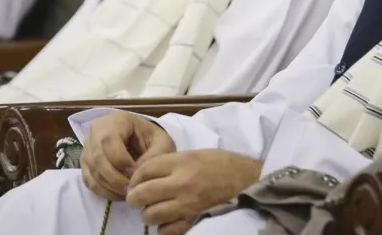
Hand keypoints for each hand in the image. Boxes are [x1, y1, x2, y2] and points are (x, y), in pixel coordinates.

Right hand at [79, 111, 175, 201]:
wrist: (145, 142)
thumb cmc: (153, 140)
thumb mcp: (162, 143)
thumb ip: (153, 156)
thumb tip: (135, 173)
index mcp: (117, 120)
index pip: (110, 141)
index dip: (122, 162)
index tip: (137, 174)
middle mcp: (97, 130)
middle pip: (98, 157)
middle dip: (115, 178)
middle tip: (132, 189)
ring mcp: (89, 147)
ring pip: (93, 170)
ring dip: (110, 186)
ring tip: (128, 192)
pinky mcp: (86, 162)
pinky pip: (90, 180)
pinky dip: (103, 191)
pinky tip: (119, 194)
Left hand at [125, 150, 262, 234]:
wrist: (247, 180)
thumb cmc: (221, 164)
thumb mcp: (193, 154)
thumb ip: (169, 163)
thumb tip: (144, 174)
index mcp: (181, 162)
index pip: (144, 171)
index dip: (134, 178)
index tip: (134, 182)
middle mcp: (181, 184)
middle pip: (141, 194)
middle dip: (134, 198)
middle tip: (136, 199)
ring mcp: (187, 205)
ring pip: (150, 215)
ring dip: (148, 214)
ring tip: (154, 210)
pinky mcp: (194, 220)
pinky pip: (167, 231)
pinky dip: (163, 228)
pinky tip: (168, 221)